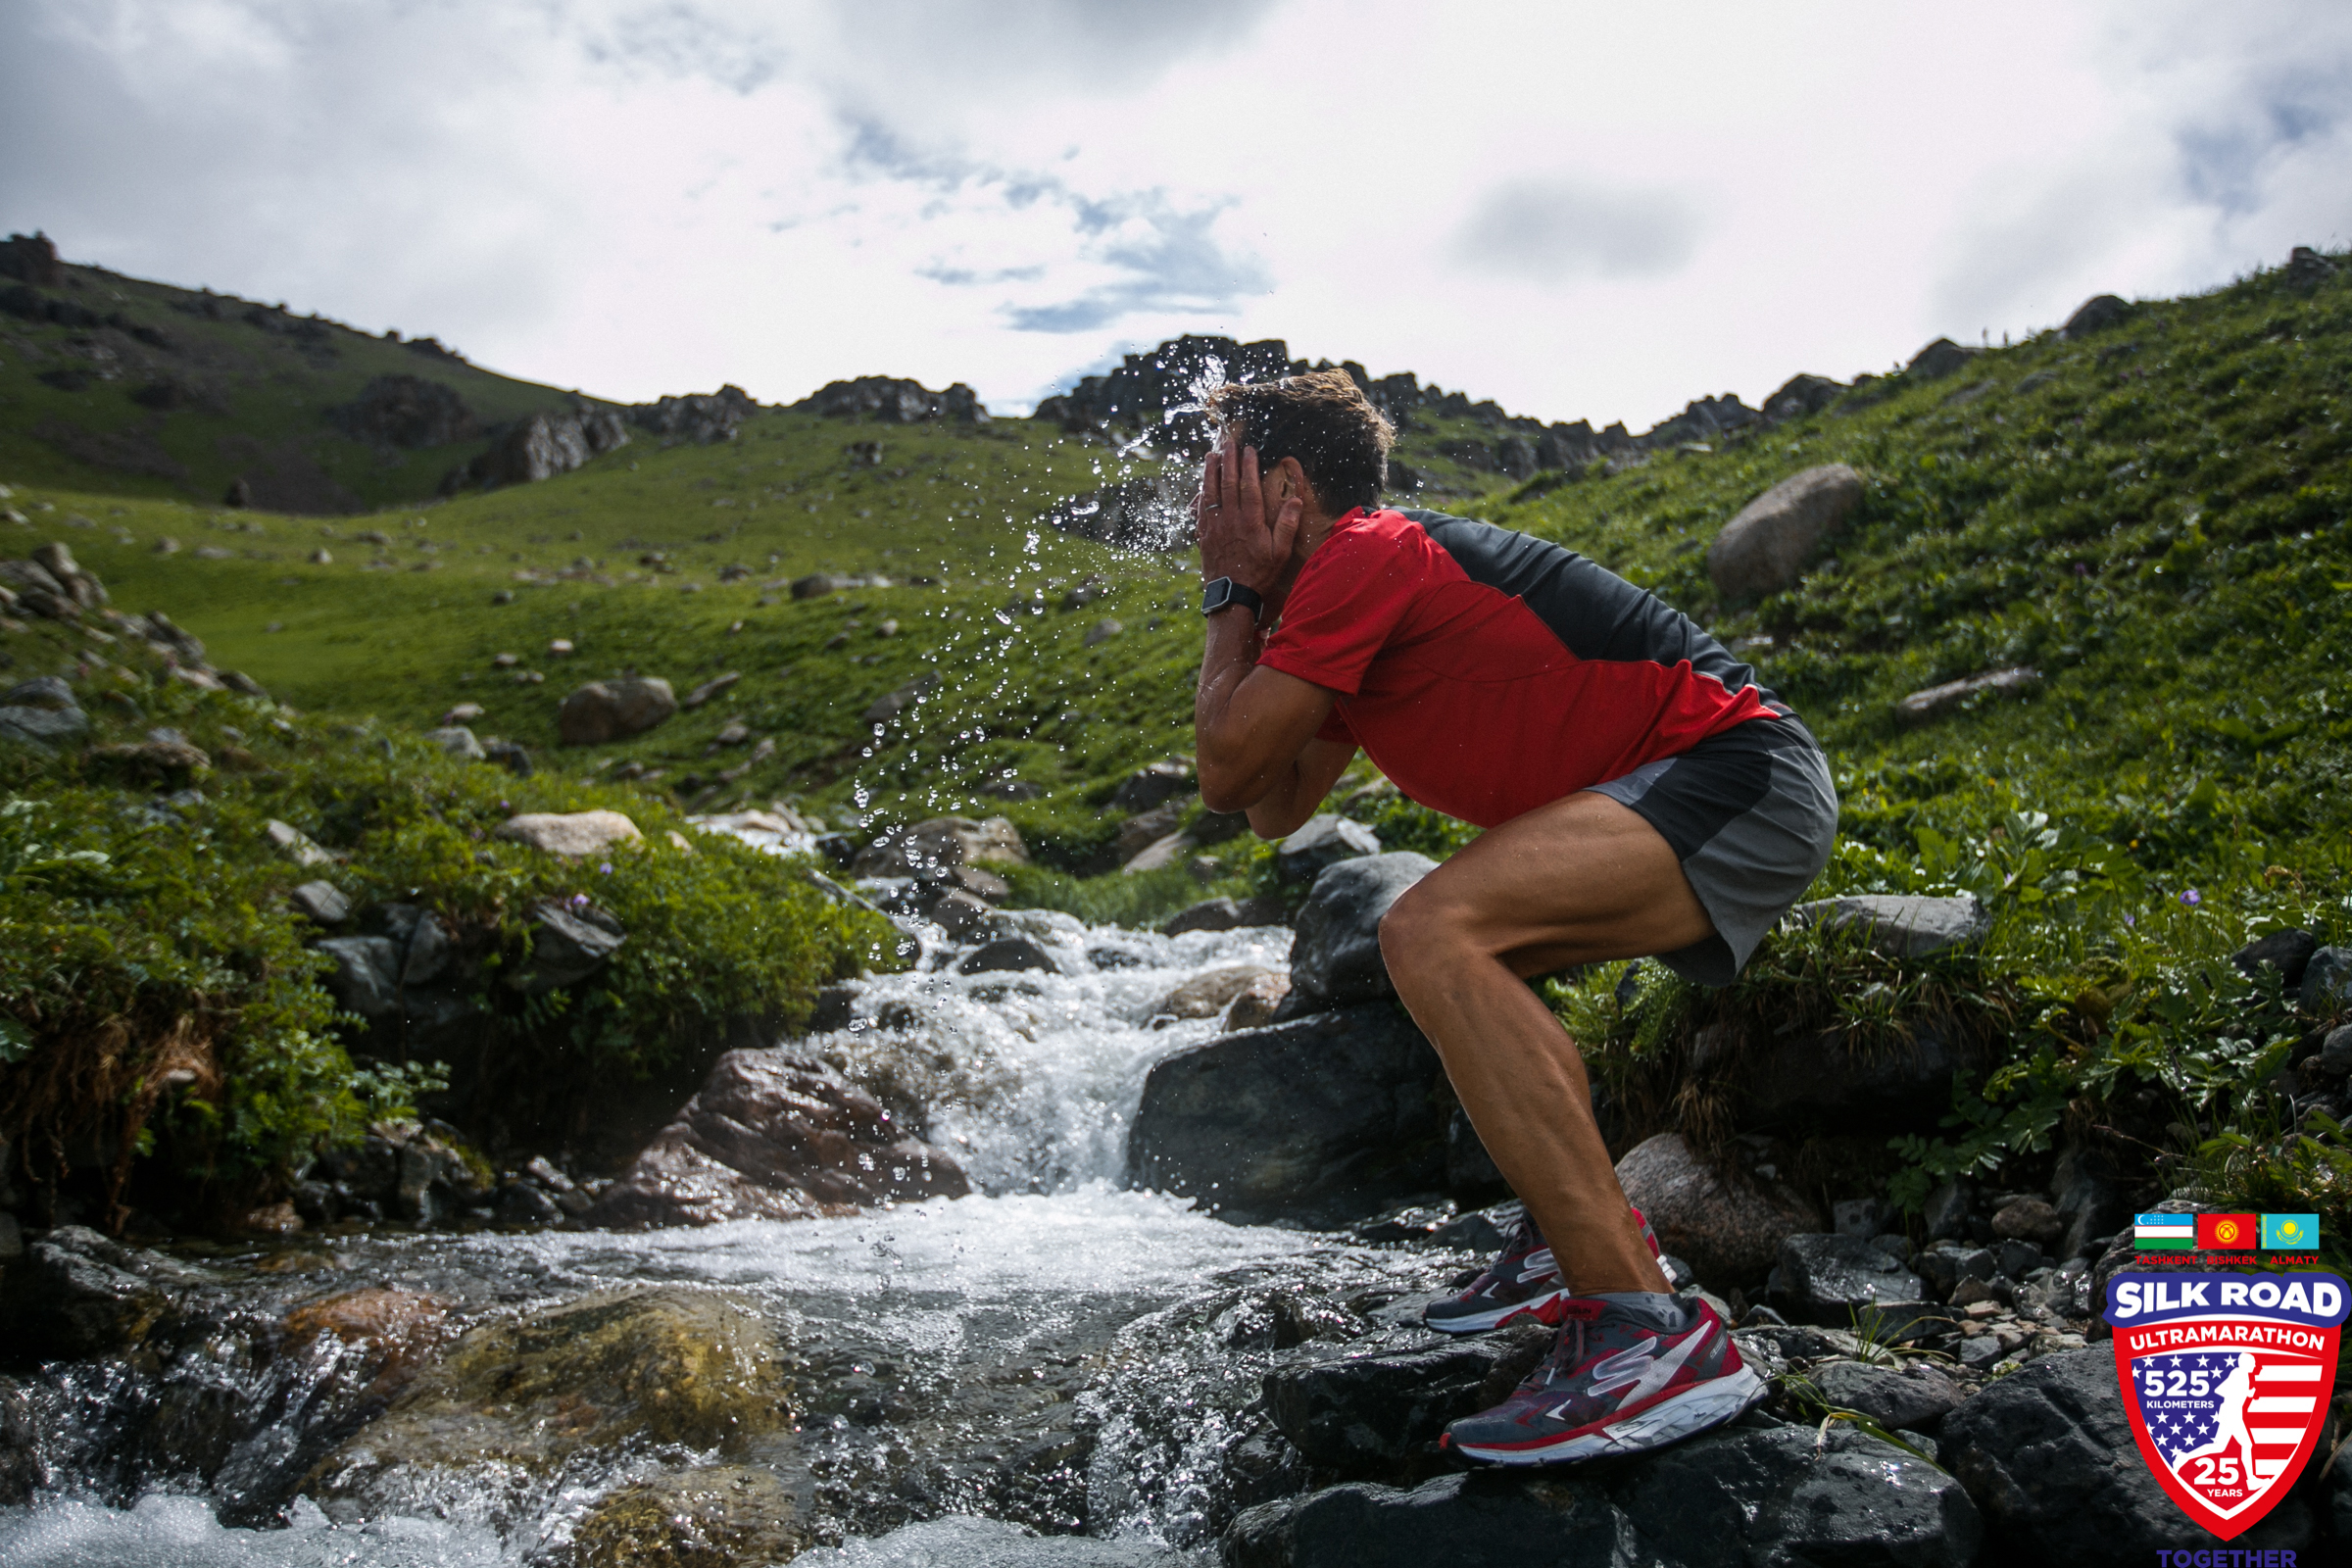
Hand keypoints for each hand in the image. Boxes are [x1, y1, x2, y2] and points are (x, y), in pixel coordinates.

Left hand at [1195, 440, 1300, 598]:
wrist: (1231, 595)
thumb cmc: (1259, 574)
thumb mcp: (1280, 553)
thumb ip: (1287, 525)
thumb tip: (1296, 500)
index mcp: (1250, 521)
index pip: (1249, 485)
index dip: (1248, 465)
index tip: (1249, 449)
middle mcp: (1230, 519)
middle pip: (1227, 483)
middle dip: (1228, 460)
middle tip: (1228, 443)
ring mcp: (1214, 526)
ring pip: (1210, 492)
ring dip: (1210, 472)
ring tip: (1211, 455)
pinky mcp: (1203, 535)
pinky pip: (1200, 509)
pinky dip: (1201, 493)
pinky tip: (1202, 484)